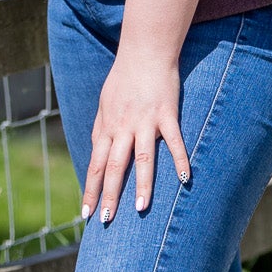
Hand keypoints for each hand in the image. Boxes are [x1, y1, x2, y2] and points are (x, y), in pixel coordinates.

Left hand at [83, 43, 191, 224]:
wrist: (144, 51)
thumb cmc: (123, 78)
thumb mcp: (104, 103)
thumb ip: (101, 128)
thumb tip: (95, 149)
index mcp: (107, 127)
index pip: (95, 165)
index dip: (90, 189)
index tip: (86, 213)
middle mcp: (123, 127)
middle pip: (114, 166)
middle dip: (109, 195)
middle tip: (107, 220)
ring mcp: (145, 121)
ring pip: (142, 158)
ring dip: (142, 184)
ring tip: (141, 208)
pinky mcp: (167, 114)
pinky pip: (174, 141)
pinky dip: (180, 160)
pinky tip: (185, 179)